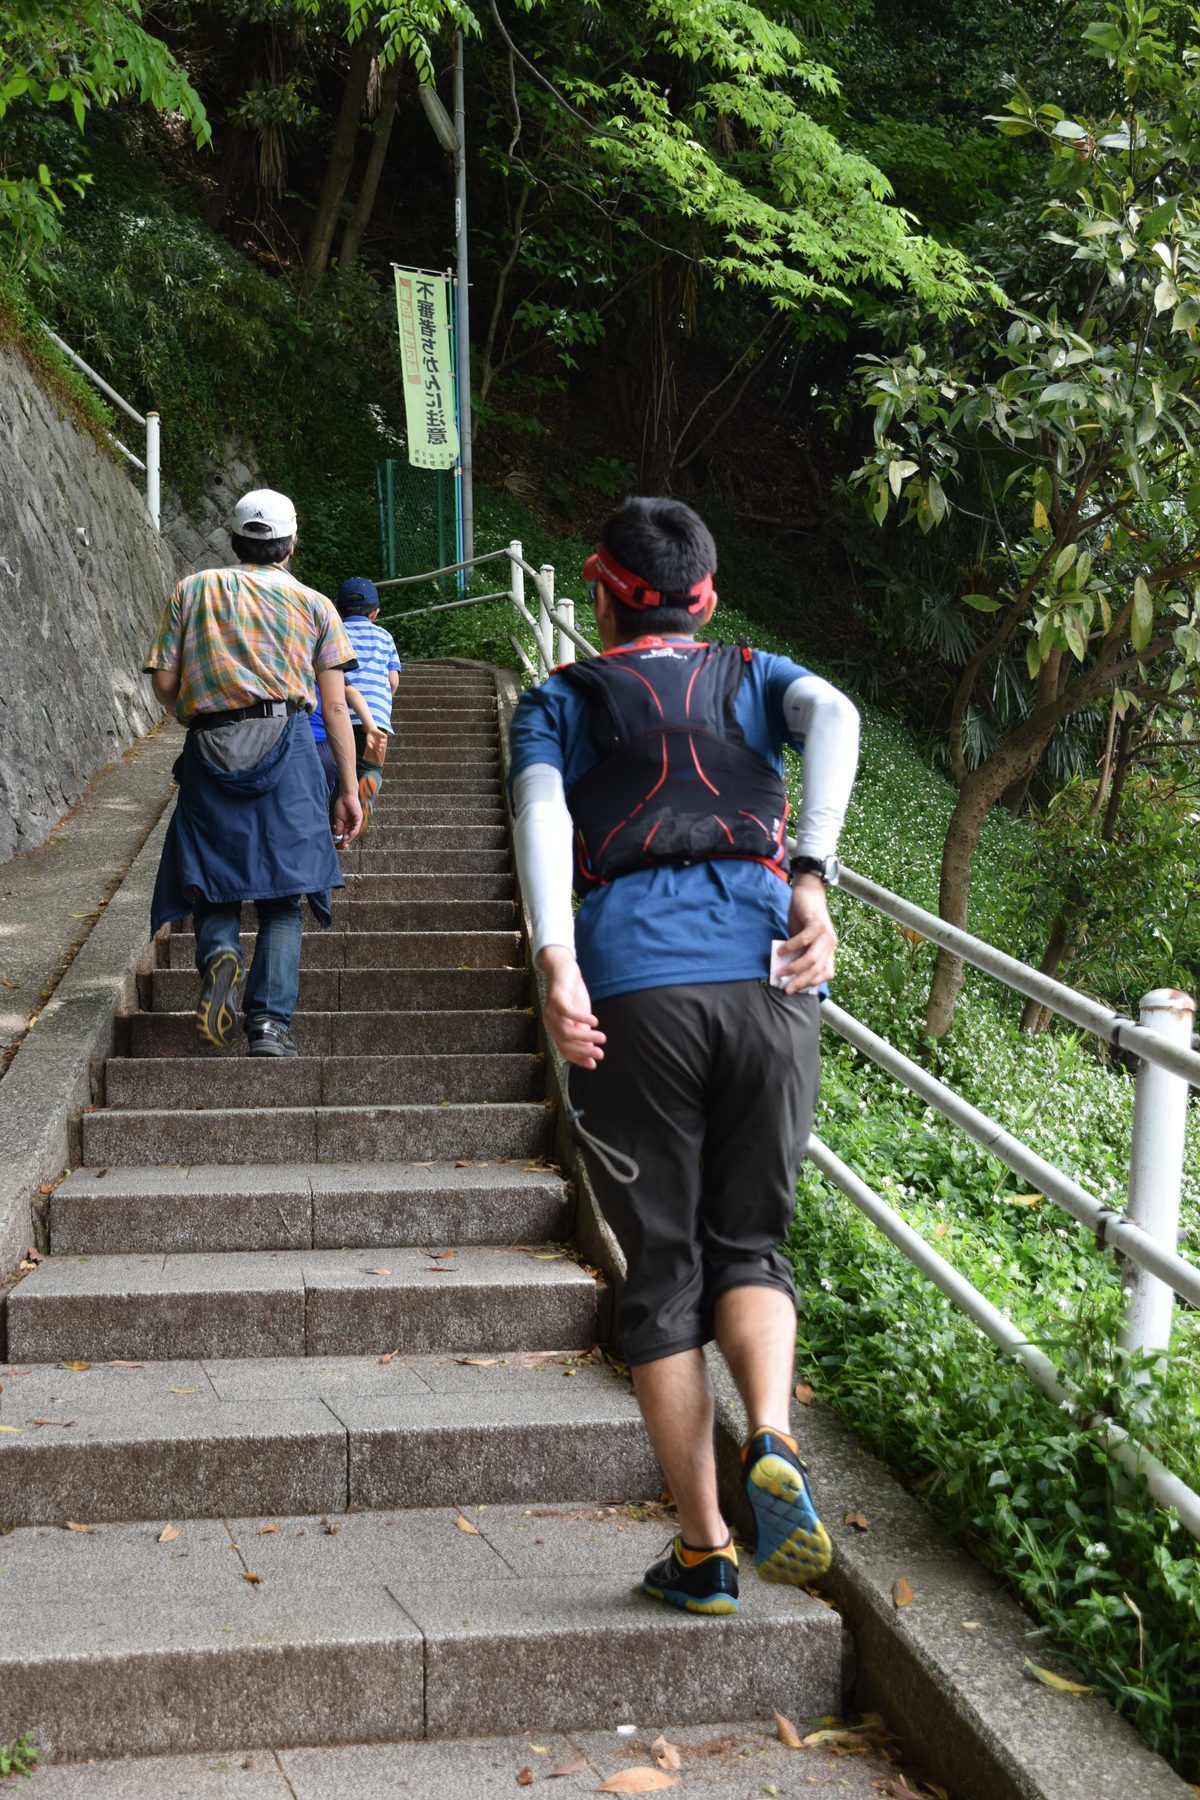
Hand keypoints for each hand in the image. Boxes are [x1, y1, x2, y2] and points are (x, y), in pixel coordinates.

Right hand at [332, 788, 363, 846]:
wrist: (345, 796)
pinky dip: (353, 832)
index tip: (339, 843)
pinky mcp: (359, 818)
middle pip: (351, 834)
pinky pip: (357, 827)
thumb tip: (338, 835)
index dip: (343, 839)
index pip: (347, 833)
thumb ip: (339, 827)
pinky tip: (349, 835)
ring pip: (354, 832)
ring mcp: (357, 821)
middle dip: (347, 840)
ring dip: (349, 837)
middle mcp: (353, 823)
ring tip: (344, 841)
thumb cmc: (341, 805)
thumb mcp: (338, 819)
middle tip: (342, 844)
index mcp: (348, 824)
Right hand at [364, 727, 387, 764]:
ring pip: (384, 742)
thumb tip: (371, 748)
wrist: (371, 730)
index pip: (380, 749)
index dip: (379, 749)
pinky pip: (385, 737)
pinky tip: (382, 738)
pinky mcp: (383, 735)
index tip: (379, 749)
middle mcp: (381, 743)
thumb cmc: (369, 737)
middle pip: (383, 746)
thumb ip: (369, 744)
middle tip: (379, 746)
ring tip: (380, 742)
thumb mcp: (368, 741)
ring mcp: (382, 739)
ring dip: (383, 742)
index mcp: (378, 746)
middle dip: (381, 746)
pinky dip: (384, 737)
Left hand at [539, 945, 605, 1067]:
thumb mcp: (579, 1016)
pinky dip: (581, 1019)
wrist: (563, 969)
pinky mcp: (556, 998)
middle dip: (583, 1051)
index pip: (564, 1050)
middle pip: (564, 1043)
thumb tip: (593, 1050)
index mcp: (555, 1029)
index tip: (594, 1064)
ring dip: (585, 1037)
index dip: (578, 1059)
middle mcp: (550, 1022)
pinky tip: (594, 1022)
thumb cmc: (572, 994)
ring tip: (602, 1038)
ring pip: (566, 1031)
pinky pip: (568, 1013)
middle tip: (600, 1054)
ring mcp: (551, 1010)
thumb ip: (583, 1032)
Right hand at [776, 875, 836, 991]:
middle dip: (800, 981)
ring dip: (795, 967)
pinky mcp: (817, 923)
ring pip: (812, 958)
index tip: (793, 989)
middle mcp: (830, 944)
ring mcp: (825, 934)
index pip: (825, 974)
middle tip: (785, 988)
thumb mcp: (802, 941)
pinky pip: (804, 940)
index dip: (810, 983)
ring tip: (780, 972)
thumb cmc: (803, 919)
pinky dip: (791, 947)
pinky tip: (780, 951)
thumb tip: (786, 972)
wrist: (808, 893)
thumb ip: (798, 954)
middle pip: (818, 969)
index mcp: (829, 951)